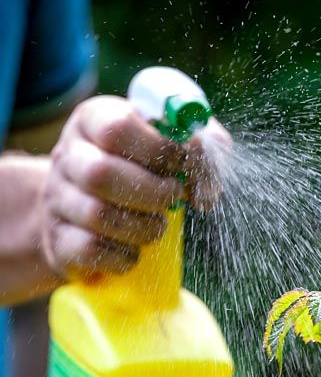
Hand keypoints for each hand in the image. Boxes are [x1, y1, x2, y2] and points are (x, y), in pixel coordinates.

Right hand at [40, 95, 230, 278]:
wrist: (84, 210)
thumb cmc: (139, 170)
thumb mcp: (170, 144)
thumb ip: (202, 147)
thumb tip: (207, 184)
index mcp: (94, 120)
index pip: (117, 128)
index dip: (158, 149)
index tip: (182, 164)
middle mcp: (68, 155)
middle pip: (101, 173)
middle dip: (152, 193)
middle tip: (174, 199)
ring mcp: (57, 198)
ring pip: (97, 215)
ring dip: (142, 227)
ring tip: (158, 226)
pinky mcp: (58, 240)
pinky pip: (90, 250)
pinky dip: (123, 256)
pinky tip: (134, 251)